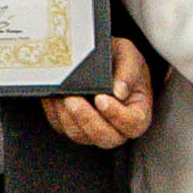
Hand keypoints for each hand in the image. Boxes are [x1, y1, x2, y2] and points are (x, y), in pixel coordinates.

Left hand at [42, 44, 158, 149]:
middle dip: (87, 119)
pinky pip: (63, 128)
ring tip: (61, 96)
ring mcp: (95, 130)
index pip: (133, 123)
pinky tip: (54, 98)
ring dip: (68, 117)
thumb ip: (128, 71)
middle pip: (105, 137)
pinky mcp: (75, 128)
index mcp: (138, 112)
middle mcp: (118, 127)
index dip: (117, 115)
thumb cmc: (120, 60)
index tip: (102, 99)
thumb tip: (119, 91)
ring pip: (81, 135)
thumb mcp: (130, 55)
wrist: (104, 59)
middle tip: (74, 99)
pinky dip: (56, 114)